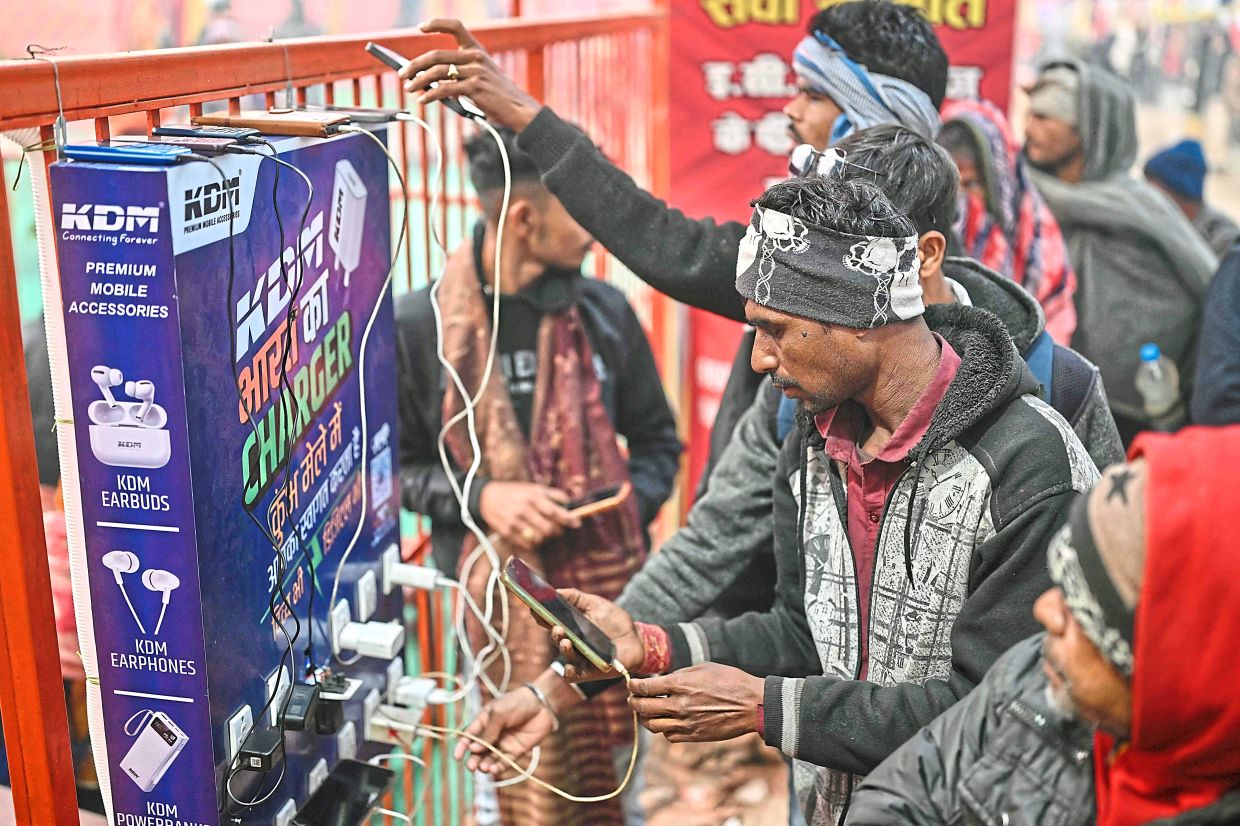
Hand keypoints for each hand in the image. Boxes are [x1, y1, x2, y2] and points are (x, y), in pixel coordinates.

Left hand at [400, 19, 542, 130]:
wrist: (518, 109)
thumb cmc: (498, 97)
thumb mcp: (480, 78)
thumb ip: (459, 74)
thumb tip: (431, 81)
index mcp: (477, 51)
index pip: (456, 27)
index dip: (437, 25)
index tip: (420, 28)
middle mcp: (475, 57)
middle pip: (436, 55)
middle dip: (415, 65)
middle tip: (403, 74)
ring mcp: (475, 72)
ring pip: (437, 73)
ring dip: (419, 81)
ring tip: (409, 88)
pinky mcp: (475, 88)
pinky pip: (445, 89)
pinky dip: (431, 95)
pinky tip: (424, 100)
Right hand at [454, 685, 553, 774]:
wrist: (542, 705)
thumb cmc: (518, 703)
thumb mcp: (499, 714)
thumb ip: (488, 732)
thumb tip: (474, 749)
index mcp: (485, 721)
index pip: (470, 735)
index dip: (462, 746)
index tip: (457, 756)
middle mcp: (493, 734)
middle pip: (479, 751)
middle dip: (473, 759)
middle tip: (471, 766)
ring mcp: (504, 743)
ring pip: (490, 758)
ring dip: (485, 764)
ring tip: (484, 767)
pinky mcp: (516, 751)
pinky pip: (505, 762)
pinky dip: (498, 767)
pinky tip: (494, 769)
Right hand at [478, 481, 579, 549]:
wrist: (486, 496)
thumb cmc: (515, 492)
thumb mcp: (534, 487)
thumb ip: (553, 494)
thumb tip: (570, 503)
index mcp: (532, 496)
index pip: (554, 511)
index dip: (568, 519)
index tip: (577, 523)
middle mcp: (524, 509)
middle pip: (548, 528)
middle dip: (557, 531)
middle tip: (559, 529)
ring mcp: (514, 522)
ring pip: (538, 538)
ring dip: (546, 538)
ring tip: (545, 532)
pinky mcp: (506, 532)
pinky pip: (527, 544)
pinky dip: (534, 543)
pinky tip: (533, 536)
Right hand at [549, 588, 643, 680]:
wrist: (636, 639)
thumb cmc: (615, 621)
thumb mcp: (596, 604)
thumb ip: (576, 598)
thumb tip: (556, 591)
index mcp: (571, 625)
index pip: (550, 621)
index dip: (541, 615)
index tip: (534, 608)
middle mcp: (572, 642)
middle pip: (556, 638)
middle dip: (553, 633)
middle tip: (556, 626)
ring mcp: (580, 658)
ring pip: (565, 656)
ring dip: (563, 649)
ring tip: (566, 641)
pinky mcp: (590, 672)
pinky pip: (574, 676)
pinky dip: (569, 673)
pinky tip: (569, 667)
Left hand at [627, 663, 763, 742]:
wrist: (751, 704)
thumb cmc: (729, 680)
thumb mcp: (702, 668)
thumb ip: (679, 675)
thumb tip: (661, 680)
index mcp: (679, 684)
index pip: (644, 687)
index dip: (632, 686)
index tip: (631, 684)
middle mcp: (679, 705)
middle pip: (642, 708)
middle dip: (633, 702)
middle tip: (633, 699)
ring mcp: (685, 723)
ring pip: (652, 725)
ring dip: (646, 718)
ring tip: (648, 712)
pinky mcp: (693, 736)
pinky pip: (669, 736)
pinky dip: (664, 729)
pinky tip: (668, 721)